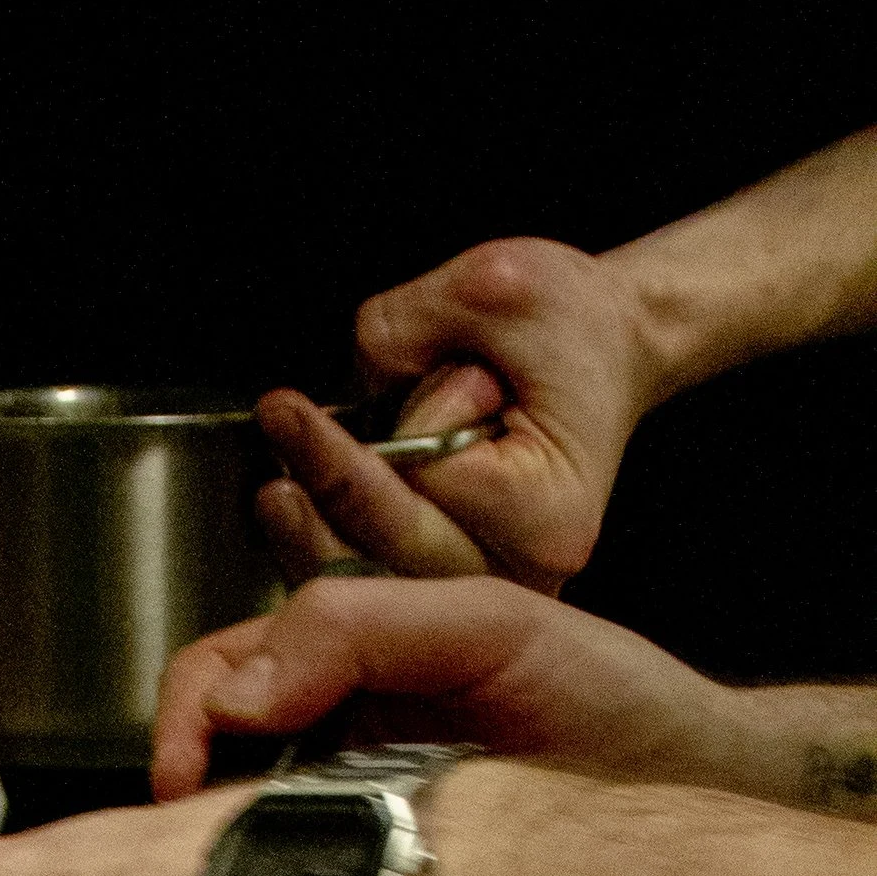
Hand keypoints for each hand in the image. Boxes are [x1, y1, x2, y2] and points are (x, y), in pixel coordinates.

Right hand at [154, 578, 740, 799]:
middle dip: (181, 780)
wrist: (688, 789)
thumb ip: (362, 624)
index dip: (189, 716)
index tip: (185, 773)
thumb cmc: (609, 702)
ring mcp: (346, 809)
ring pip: (229, 826)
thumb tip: (239, 695)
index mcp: (349, 660)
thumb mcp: (492, 627)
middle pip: (205, 748)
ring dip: (210, 849)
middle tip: (183, 840)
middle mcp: (333, 732)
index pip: (220, 671)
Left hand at [255, 236, 659, 594]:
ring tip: (273, 487)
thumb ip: (411, 324)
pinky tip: (296, 516)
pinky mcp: (460, 592)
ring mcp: (493, 590)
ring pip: (377, 587)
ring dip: (315, 535)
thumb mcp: (497, 283)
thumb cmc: (567, 321)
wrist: (605, 349)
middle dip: (328, 492)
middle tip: (271, 437)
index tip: (296, 408)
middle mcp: (525, 569)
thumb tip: (350, 379)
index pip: (429, 488)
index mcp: (546, 509)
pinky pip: (378, 588)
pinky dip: (333, 551)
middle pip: (394, 553)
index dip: (376, 447)